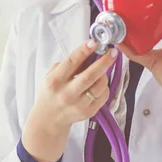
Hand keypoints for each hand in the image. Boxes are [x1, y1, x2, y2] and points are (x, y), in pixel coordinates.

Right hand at [21, 40, 116, 161]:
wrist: (49, 119)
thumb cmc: (50, 93)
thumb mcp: (51, 75)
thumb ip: (66, 65)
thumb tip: (87, 53)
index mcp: (55, 81)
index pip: (71, 62)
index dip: (84, 51)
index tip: (94, 43)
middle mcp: (67, 93)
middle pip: (90, 75)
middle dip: (104, 61)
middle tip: (112, 52)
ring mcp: (78, 105)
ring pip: (100, 85)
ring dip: (104, 74)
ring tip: (101, 71)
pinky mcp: (88, 112)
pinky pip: (103, 96)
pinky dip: (104, 87)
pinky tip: (98, 85)